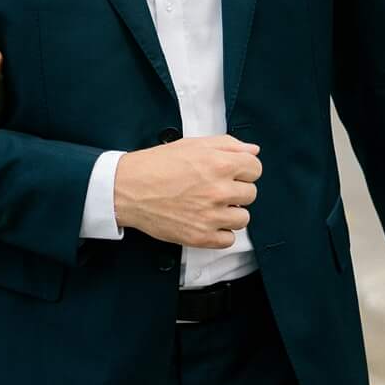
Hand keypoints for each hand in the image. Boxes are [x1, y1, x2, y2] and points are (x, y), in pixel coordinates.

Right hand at [113, 135, 261, 246]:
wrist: (128, 188)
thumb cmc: (158, 165)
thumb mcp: (193, 144)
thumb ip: (228, 145)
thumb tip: (253, 151)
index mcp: (220, 164)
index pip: (256, 169)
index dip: (243, 170)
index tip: (231, 173)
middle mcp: (219, 190)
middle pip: (251, 194)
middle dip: (236, 190)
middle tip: (215, 189)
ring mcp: (211, 216)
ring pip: (243, 219)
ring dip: (231, 213)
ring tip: (211, 206)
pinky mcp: (200, 236)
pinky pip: (228, 240)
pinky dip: (220, 233)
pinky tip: (207, 222)